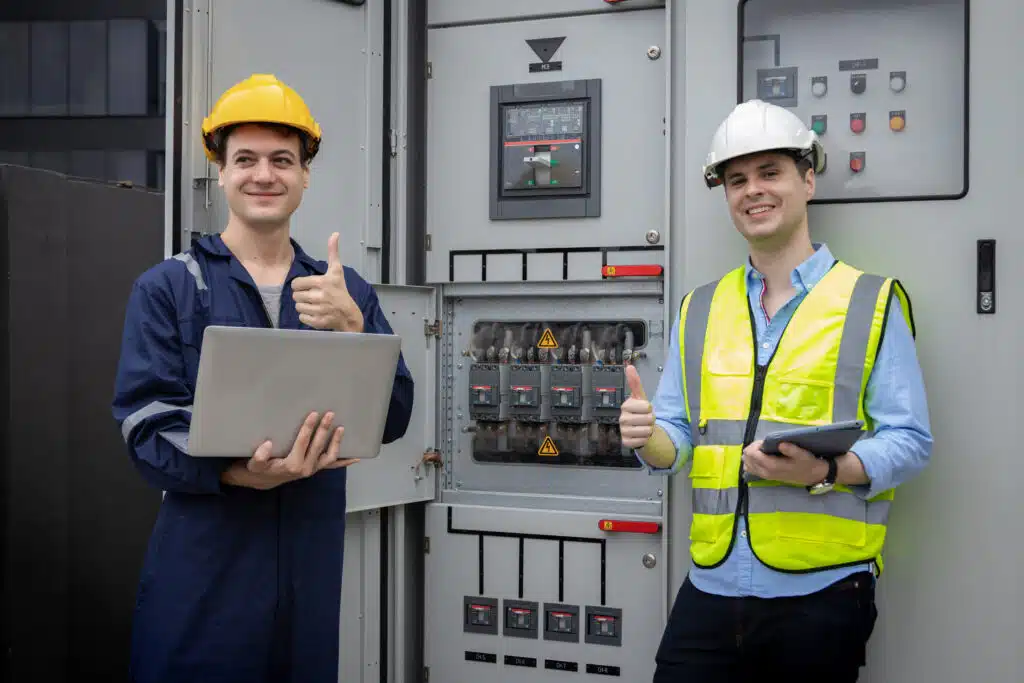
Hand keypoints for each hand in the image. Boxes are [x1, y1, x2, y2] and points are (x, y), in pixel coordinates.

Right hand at [223, 411, 358, 489]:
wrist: (263, 481)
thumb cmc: (259, 469)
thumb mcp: (254, 464)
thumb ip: (259, 457)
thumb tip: (267, 444)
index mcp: (292, 465)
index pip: (302, 443)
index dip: (308, 428)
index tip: (314, 414)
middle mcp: (305, 468)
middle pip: (318, 446)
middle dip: (324, 429)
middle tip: (329, 414)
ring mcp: (312, 469)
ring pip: (329, 457)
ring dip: (336, 442)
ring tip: (341, 428)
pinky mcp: (315, 469)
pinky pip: (332, 466)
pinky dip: (345, 462)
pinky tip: (356, 456)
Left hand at [291, 232, 363, 331]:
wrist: (349, 314)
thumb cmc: (341, 291)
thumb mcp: (337, 271)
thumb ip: (333, 252)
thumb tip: (335, 234)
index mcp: (322, 282)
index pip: (296, 283)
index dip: (300, 285)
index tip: (309, 286)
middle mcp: (320, 296)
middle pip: (295, 296)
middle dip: (302, 296)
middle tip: (312, 296)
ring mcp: (319, 310)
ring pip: (297, 307)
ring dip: (303, 306)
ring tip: (313, 304)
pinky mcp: (318, 321)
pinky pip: (302, 318)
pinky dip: (306, 316)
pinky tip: (315, 313)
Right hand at [619, 365, 654, 448]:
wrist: (639, 429)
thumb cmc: (640, 412)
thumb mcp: (640, 397)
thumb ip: (635, 383)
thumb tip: (629, 366)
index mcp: (625, 406)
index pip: (647, 407)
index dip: (650, 409)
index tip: (645, 410)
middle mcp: (622, 418)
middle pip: (648, 419)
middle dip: (650, 420)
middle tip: (645, 420)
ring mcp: (623, 431)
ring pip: (647, 431)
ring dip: (649, 430)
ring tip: (643, 428)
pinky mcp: (626, 442)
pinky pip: (642, 441)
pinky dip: (645, 439)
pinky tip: (640, 436)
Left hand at [741, 440, 829, 485]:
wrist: (811, 476)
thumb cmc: (806, 463)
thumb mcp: (802, 454)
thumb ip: (791, 449)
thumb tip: (781, 444)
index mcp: (772, 466)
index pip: (753, 454)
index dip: (755, 445)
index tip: (764, 441)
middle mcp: (765, 472)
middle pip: (747, 458)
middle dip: (752, 448)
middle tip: (764, 444)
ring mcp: (764, 475)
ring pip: (746, 464)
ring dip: (751, 455)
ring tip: (763, 450)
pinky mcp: (764, 476)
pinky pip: (750, 469)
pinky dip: (751, 461)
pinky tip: (761, 456)